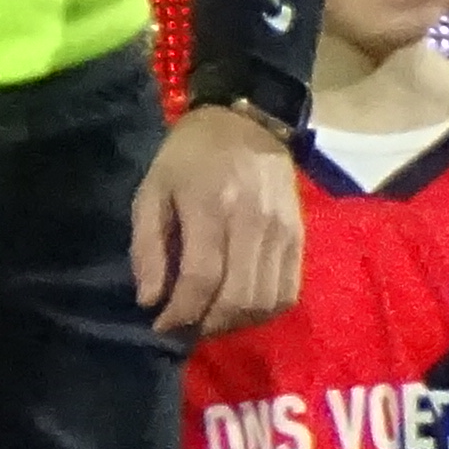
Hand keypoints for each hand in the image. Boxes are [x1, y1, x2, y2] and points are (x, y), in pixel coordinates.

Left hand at [131, 101, 304, 337]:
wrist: (247, 121)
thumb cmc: (189, 157)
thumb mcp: (152, 190)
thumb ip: (148, 246)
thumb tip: (150, 300)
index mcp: (211, 205)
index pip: (202, 277)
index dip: (180, 313)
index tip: (162, 327)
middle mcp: (253, 220)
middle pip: (238, 297)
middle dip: (207, 324)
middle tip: (186, 327)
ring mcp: (283, 230)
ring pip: (266, 301)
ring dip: (235, 323)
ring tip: (210, 318)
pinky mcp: (300, 237)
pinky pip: (288, 292)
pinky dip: (262, 310)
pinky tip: (239, 307)